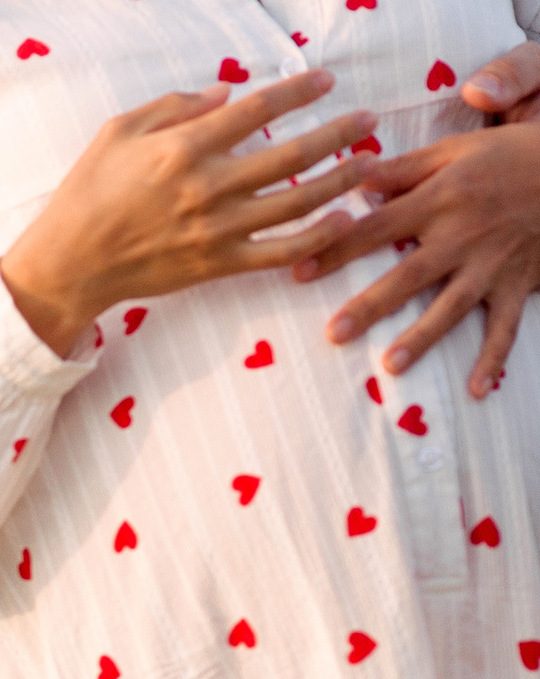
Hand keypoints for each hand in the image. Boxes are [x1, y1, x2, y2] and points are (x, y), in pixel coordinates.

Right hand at [0, 71, 376, 354]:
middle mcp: (207, 187)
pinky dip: (317, 238)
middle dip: (340, 132)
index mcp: (183, 148)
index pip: (258, 109)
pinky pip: (279, 252)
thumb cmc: (85, 193)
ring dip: (341, 179)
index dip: (298, 90)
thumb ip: (173, 107)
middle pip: (292, 154)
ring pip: (297, 201)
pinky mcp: (217, 265)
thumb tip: (226, 93)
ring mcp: (216, 230)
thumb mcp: (117, 133)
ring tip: (370, 161)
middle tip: (369, 119)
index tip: (325, 80)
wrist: (67, 265)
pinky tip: (343, 221)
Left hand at [293, 44, 539, 395]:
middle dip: (371, 305)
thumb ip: (403, 168)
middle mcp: (464, 235)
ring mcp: (493, 264)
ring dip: (423, 338)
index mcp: (441, 199)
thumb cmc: (510, 155)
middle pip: (410, 275)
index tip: (298, 272)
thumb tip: (351, 177)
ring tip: (390, 367)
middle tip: (333, 334)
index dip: (338, 249)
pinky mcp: (521, 284)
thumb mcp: (456, 150)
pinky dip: (494, 359)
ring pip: (453, 306)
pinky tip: (477, 390)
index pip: (378, 227)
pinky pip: (507, 327)